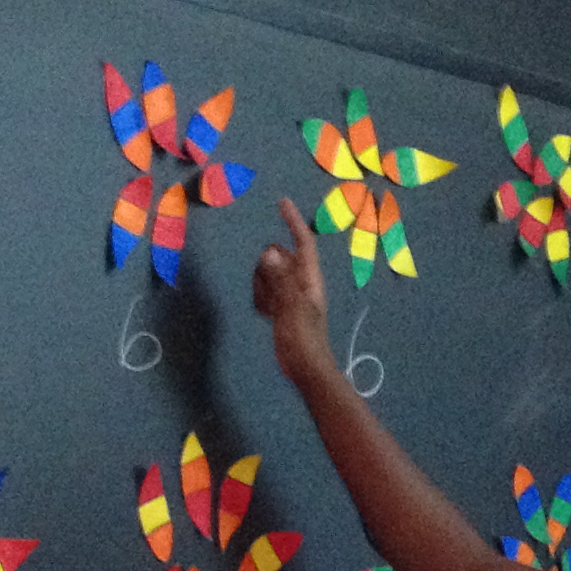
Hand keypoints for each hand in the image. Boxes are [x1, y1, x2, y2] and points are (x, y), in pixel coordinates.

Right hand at [252, 197, 336, 388]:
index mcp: (309, 278)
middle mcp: (301, 282)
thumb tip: (269, 252)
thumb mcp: (292, 308)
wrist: (305, 368)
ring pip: (267, 274)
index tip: (282, 202)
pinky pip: (263, 292)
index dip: (293, 222)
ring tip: (269, 310)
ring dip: (262, 287)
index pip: (302, 242)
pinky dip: (261, 300)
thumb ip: (281, 280)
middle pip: (278, 257)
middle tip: (269, 294)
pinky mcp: (281, 307)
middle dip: (267, 267)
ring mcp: (290, 294)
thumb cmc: (304, 339)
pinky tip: (267, 316)